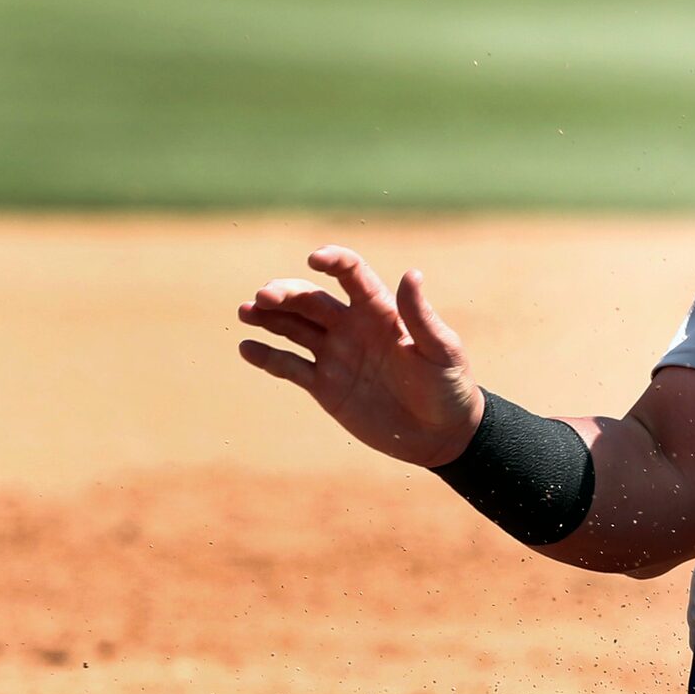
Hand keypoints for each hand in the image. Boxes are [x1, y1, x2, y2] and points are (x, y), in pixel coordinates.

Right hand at [237, 245, 482, 467]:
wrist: (441, 434)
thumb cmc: (448, 386)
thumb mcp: (441, 351)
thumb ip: (421, 317)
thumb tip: (412, 273)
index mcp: (381, 312)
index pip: (352, 275)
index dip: (334, 261)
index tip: (315, 259)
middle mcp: (352, 327)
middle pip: (310, 300)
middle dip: (285, 293)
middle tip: (263, 297)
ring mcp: (336, 355)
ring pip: (293, 327)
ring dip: (268, 317)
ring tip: (246, 311)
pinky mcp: (325, 386)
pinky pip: (289, 366)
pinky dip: (267, 356)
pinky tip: (247, 348)